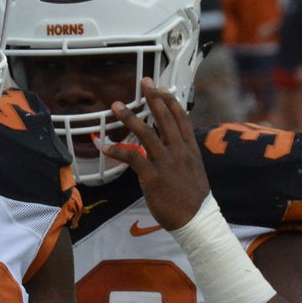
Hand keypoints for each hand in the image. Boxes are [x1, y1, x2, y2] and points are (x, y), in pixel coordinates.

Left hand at [104, 78, 210, 230]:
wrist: (196, 220)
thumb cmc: (193, 199)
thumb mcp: (193, 171)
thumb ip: (182, 156)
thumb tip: (172, 147)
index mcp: (190, 149)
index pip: (182, 119)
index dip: (171, 101)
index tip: (162, 88)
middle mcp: (179, 151)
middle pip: (165, 119)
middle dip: (153, 99)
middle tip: (144, 82)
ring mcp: (166, 163)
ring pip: (147, 134)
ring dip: (129, 118)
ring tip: (116, 106)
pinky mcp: (153, 176)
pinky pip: (132, 158)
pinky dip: (117, 150)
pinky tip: (105, 146)